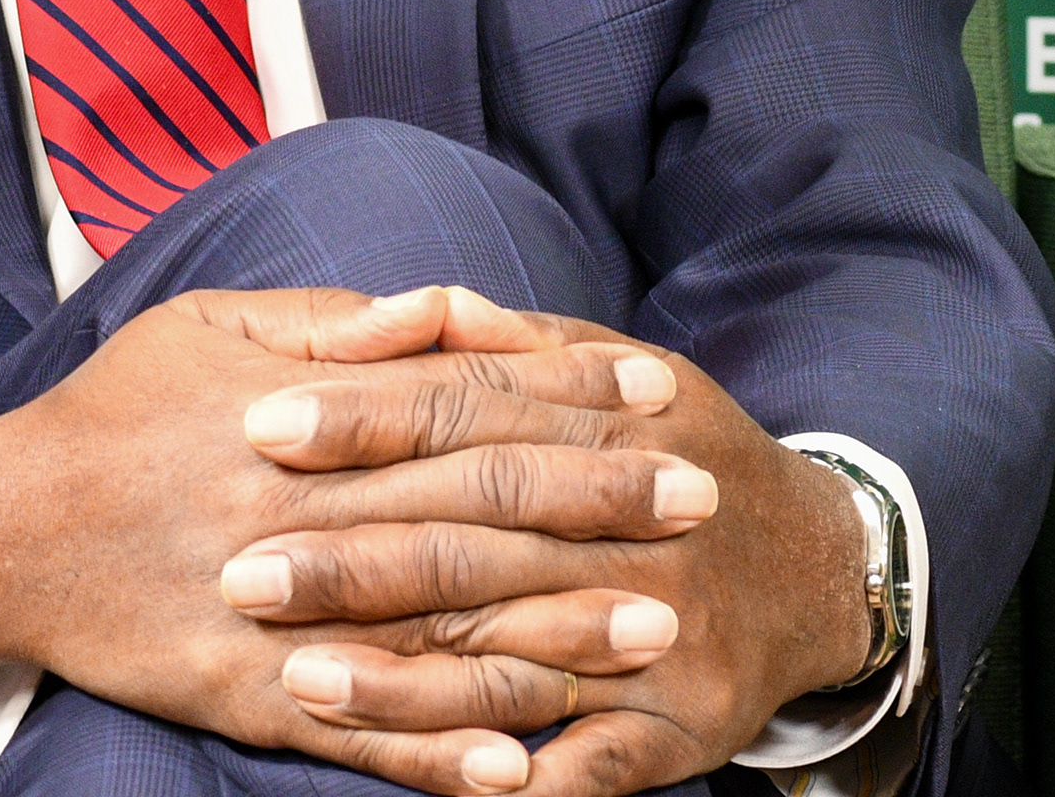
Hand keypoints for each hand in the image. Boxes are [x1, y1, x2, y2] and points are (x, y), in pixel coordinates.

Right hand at [0, 286, 702, 790]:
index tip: (655, 386)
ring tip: (655, 630)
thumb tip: (435, 310)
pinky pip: (354, 737)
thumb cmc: (116, 411)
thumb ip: (331, 325)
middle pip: (474, 503)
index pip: (463, 395)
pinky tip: (520, 770)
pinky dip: (436, 756)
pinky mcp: (244, 696)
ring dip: (552, 632)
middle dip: (596, 501)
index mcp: (301, 411)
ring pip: (435, 626)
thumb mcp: (212, 323)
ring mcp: (276, 611)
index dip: (565, 390)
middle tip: (701, 498)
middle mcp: (301, 506)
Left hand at [231, 320, 874, 796]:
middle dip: (351, 558)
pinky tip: (436, 782)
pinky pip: (586, 762)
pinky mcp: (680, 726)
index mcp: (611, 424)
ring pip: (515, 658)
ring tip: (294, 678)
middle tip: (237, 570)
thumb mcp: (616, 368)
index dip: (361, 419)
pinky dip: (512, 774)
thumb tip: (403, 306)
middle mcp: (638, 527)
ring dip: (402, 678)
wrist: (817, 566)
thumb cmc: (683, 452)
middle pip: (474, 539)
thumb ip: (508, 342)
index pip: (464, 413)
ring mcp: (663, 634)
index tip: (258, 426)